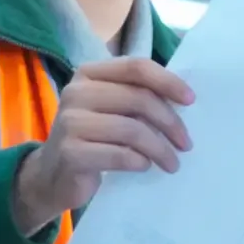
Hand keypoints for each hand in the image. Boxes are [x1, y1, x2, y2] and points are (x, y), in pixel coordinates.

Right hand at [10, 57, 196, 234]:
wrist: (52, 176)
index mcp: (89, 74)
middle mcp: (76, 92)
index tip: (191, 101)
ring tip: (172, 163)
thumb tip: (184, 100)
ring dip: (160, 149)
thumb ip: (136, 98)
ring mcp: (70, 122)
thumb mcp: (111, 110)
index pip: (137, 67)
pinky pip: (119, 155)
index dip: (168, 81)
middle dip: (170, 122)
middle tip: (186, 143)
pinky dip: (139, 162)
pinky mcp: (70, 152)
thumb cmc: (92, 139)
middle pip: (138, 98)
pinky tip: (145, 167)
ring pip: (132, 129)